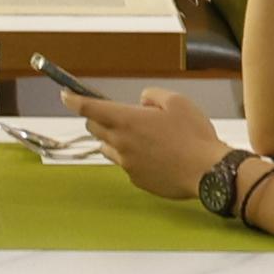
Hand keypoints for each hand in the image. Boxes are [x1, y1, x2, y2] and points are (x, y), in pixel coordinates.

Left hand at [80, 78, 225, 199]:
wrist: (207, 172)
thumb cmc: (194, 135)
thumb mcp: (177, 101)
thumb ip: (152, 96)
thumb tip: (141, 102)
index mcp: (127, 120)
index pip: (89, 108)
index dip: (73, 99)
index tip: (65, 95)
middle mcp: (121, 143)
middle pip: (94, 128)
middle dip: (98, 117)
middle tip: (118, 113)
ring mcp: (127, 164)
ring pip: (107, 147)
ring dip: (114, 138)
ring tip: (140, 135)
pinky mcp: (136, 179)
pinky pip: (125, 163)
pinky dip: (132, 155)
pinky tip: (154, 154)